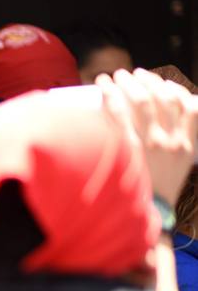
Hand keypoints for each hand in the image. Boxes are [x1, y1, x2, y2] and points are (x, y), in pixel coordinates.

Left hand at [97, 67, 197, 206]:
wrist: (143, 216)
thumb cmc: (158, 192)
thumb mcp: (178, 168)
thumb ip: (178, 146)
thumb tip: (168, 123)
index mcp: (187, 145)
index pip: (188, 106)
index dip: (172, 89)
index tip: (161, 82)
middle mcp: (170, 141)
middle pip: (161, 98)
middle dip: (146, 81)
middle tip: (133, 74)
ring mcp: (147, 144)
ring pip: (141, 101)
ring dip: (128, 83)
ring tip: (118, 76)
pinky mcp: (124, 149)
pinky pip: (117, 115)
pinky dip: (110, 96)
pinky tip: (103, 87)